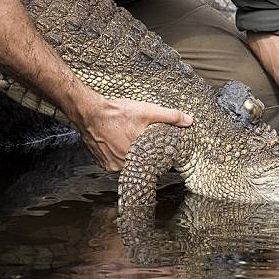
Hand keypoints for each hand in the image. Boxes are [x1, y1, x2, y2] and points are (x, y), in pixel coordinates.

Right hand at [74, 94, 192, 171]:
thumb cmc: (117, 113)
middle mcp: (124, 165)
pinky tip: (118, 143)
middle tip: (141, 140)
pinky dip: (119, 155)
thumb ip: (170, 116)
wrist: (89, 112)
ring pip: (128, 164)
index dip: (157, 155)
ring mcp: (112, 166)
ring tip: (129, 140)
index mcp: (138, 156)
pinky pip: (116, 163)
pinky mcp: (103, 164)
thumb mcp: (148, 111)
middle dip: (143, 153)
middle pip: (141, 163)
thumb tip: (189, 120)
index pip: (154, 162)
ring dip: (131, 154)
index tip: (156, 147)